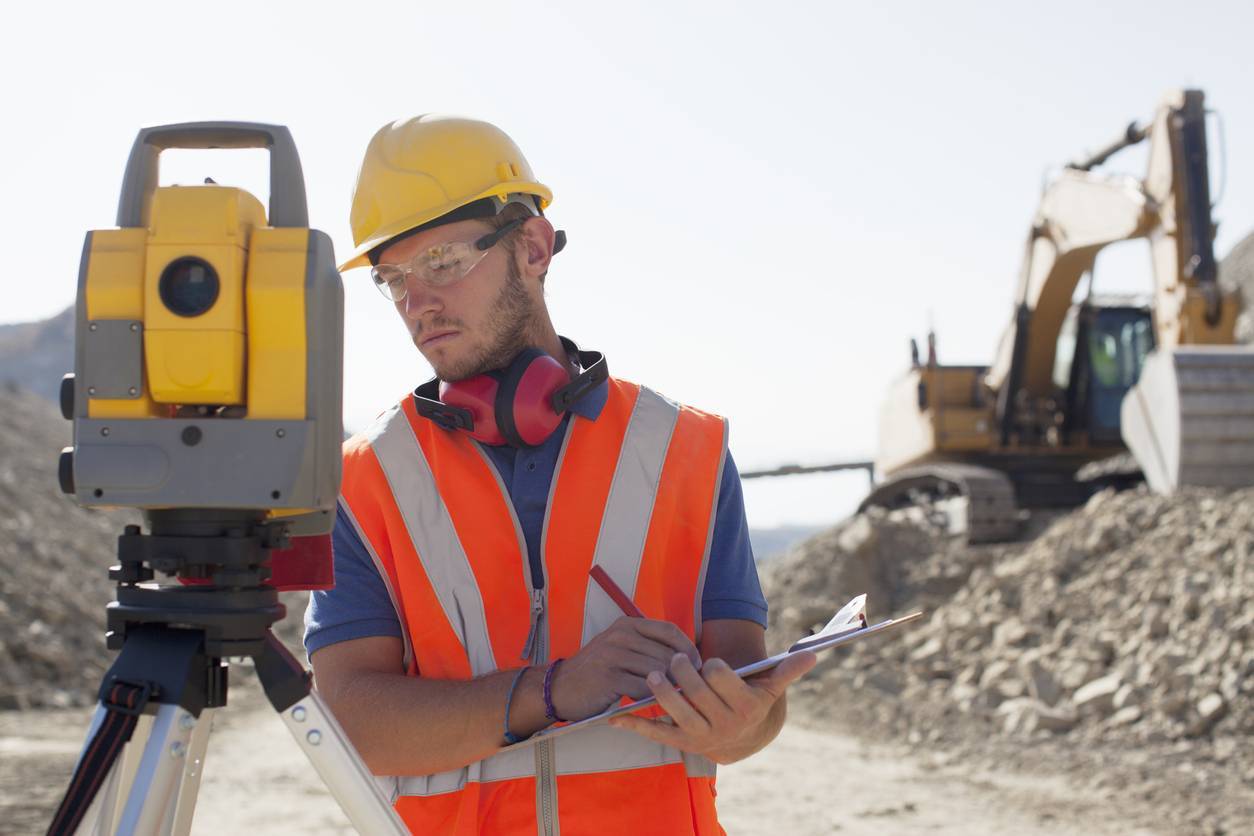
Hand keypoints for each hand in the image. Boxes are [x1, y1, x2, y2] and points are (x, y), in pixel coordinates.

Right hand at [551, 617, 700, 720]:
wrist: (560, 688)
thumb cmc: (598, 671)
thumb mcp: (621, 648)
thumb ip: (648, 647)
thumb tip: (688, 659)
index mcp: (627, 624)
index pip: (669, 630)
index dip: (688, 648)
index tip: (697, 665)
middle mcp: (620, 635)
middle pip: (667, 653)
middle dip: (682, 673)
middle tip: (689, 688)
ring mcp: (613, 655)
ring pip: (658, 671)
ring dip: (670, 688)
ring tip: (674, 698)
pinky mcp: (608, 678)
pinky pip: (643, 689)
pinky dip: (653, 698)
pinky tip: (653, 703)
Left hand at [607, 650, 815, 759]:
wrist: (742, 738)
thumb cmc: (753, 700)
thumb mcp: (770, 686)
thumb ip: (786, 669)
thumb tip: (813, 653)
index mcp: (744, 706)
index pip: (723, 680)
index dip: (713, 667)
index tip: (710, 661)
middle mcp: (723, 724)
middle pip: (696, 692)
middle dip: (683, 671)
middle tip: (675, 659)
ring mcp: (699, 735)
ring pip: (675, 712)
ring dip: (661, 692)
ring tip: (653, 675)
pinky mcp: (679, 742)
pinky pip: (655, 733)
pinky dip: (635, 724)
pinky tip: (617, 715)